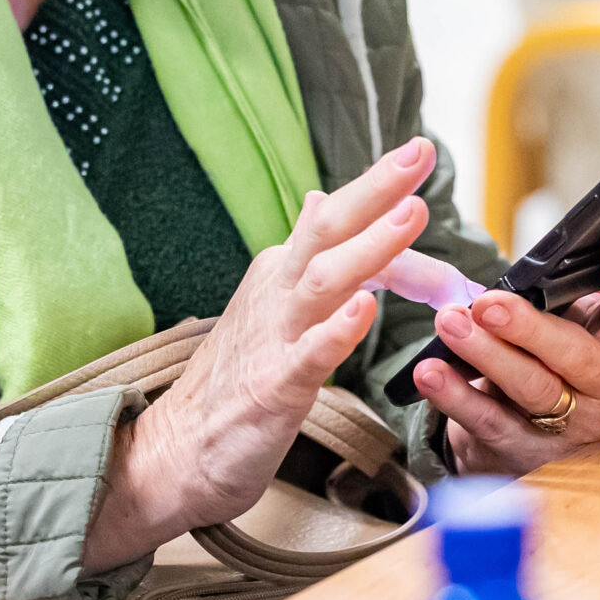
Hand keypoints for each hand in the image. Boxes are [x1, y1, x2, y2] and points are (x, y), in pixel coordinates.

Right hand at [82, 138, 437, 569]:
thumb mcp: (275, 306)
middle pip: (328, 231)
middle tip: (417, 152)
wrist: (178, 449)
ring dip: (369, 248)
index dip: (380, 188)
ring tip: (410, 214)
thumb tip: (320, 199)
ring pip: (323, 282)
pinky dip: (336, 330)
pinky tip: (364, 309)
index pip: (337, 221)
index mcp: (282, 272)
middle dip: (375, 190)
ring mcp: (274, 339)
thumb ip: (306, 256)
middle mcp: (277, 294)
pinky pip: (308, 356)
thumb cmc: (239, 378)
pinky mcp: (272, 388)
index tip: (421, 150)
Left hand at [412, 220, 599, 475]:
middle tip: (488, 305)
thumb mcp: (583, 314)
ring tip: (450, 324)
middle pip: (575, 357)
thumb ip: (583, 277)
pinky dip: (457, 396)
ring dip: (487, 355)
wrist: (545, 432)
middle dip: (530, 329)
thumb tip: (584, 229)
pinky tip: (431, 371)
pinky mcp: (525, 449)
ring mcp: (570, 424)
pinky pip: (488, 422)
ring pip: (530, 389)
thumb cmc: (564, 351)